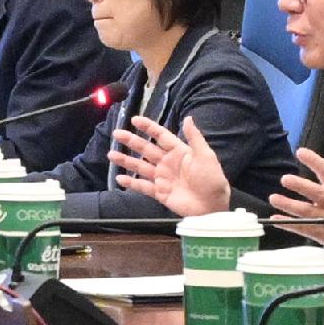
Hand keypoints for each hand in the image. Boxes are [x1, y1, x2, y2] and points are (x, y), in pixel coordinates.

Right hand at [111, 114, 225, 218]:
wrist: (212, 207)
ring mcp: (162, 178)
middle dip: (131, 141)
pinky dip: (131, 183)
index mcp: (179, 152)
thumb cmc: (212, 180)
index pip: (161, 136)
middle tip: (116, 133)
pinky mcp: (159, 193)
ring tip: (111, 154)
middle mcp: (168, 163)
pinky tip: (119, 178)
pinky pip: (142, 186)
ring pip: (140, 167)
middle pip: (146, 149)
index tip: (134, 119)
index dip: (148, 127)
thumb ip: (195, 138)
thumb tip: (187, 117)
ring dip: (126, 160)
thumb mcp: (206, 156)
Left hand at [265, 142, 323, 267]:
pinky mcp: (323, 233)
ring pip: (308, 213)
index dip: (315, 162)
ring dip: (291, 206)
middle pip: (319, 194)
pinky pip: (304, 229)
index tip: (300, 152)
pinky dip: (289, 224)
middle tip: (285, 179)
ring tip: (274, 198)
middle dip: (302, 186)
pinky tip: (275, 219)